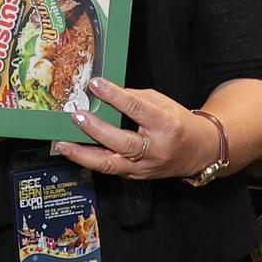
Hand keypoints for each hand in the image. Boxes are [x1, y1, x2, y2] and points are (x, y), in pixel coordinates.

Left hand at [50, 78, 212, 181]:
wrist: (198, 151)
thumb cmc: (178, 123)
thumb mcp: (162, 103)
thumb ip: (134, 98)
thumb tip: (105, 92)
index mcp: (166, 126)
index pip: (137, 109)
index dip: (115, 96)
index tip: (96, 84)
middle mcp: (155, 150)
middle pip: (122, 143)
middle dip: (96, 129)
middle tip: (77, 116)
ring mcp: (144, 167)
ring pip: (110, 165)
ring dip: (83, 155)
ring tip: (62, 144)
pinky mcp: (136, 176)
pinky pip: (110, 169)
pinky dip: (90, 161)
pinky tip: (74, 152)